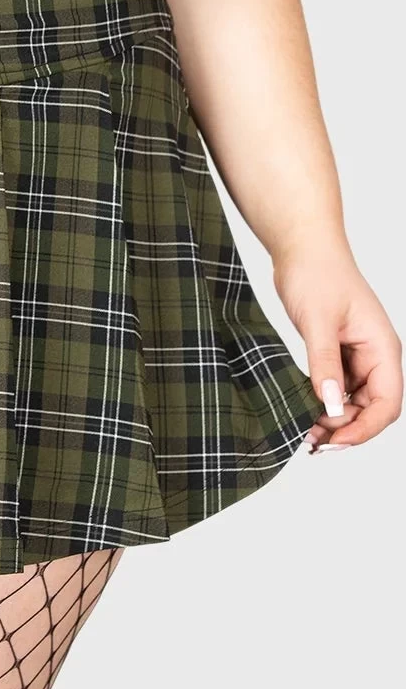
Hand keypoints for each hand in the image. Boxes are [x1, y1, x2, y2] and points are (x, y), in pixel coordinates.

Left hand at [272, 247, 402, 451]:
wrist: (301, 247)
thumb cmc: (316, 272)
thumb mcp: (317, 320)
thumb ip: (325, 363)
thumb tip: (331, 404)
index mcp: (382, 347)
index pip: (388, 402)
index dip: (365, 428)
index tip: (335, 440)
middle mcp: (375, 356)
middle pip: (372, 409)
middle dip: (346, 428)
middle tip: (312, 440)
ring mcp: (358, 356)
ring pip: (354, 403)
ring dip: (334, 420)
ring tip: (305, 432)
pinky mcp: (339, 354)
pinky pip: (338, 389)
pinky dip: (324, 403)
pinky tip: (304, 411)